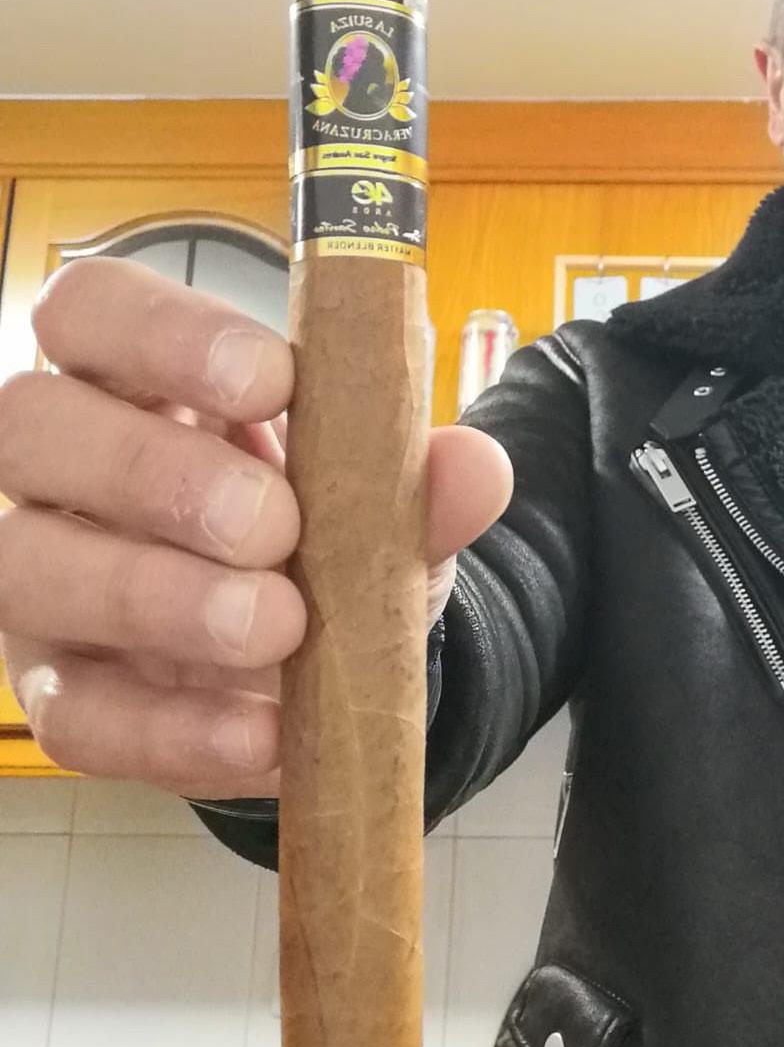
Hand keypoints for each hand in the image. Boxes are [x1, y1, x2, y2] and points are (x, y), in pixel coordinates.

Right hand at [0, 257, 513, 798]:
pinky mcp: (59, 689)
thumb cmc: (319, 532)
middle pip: (32, 427)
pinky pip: (77, 715)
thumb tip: (475, 470)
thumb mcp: (375, 496)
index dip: (165, 336)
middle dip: (157, 474)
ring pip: (26, 566)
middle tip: (276, 525)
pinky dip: (177, 732)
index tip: (274, 379)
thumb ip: (414, 475)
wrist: (319, 652)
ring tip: (276, 628)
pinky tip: (265, 735)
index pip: (91, 311)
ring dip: (154, 599)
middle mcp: (55, 467)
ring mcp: (39, 578)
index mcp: (128, 376)